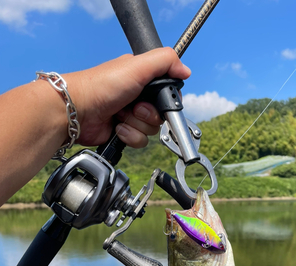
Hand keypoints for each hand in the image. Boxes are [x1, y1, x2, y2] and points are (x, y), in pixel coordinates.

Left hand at [64, 47, 190, 147]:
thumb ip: (165, 62)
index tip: (155, 98)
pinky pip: (139, 141)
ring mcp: (129, 116)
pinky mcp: (122, 132)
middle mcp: (136, 97)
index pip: (167, 94)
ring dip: (136, 125)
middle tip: (133, 106)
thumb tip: (185, 71)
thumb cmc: (101, 85)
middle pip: (160, 115)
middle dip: (148, 114)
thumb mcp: (137, 66)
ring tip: (120, 115)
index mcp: (141, 79)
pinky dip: (129, 135)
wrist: (77, 111)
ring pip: (150, 130)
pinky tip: (116, 127)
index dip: (165, 100)